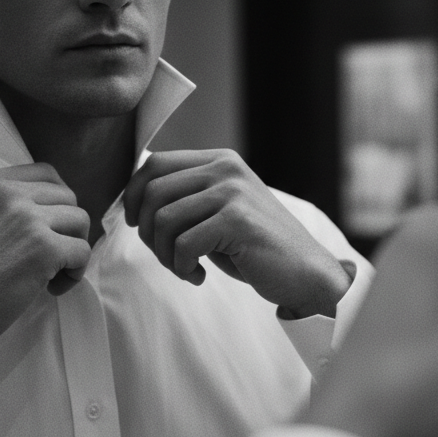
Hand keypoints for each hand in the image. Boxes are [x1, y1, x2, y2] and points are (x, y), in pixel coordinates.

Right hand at [0, 164, 90, 351]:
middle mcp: (8, 192)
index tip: (49, 226)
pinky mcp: (44, 248)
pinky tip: (52, 288)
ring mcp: (28, 219)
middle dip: (66, 227)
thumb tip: (55, 204)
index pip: (47, 173)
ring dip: (73, 248)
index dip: (56, 201)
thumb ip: (8, 203)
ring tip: (51, 272)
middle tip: (49, 256)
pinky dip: (75, 273)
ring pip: (80, 221)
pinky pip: (82, 252)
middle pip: (68, 197)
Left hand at [124, 149, 352, 316]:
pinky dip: (181, 267)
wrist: (306, 273)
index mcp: (219, 160)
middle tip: (166, 256)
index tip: (138, 225)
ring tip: (184, 268)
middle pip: (152, 191)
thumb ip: (185, 198)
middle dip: (147, 232)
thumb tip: (131, 201)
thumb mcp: (217, 212)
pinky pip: (183, 244)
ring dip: (164, 255)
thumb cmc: (254, 247)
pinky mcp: (238, 220)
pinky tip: (198, 276)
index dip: (133, 196)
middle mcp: (225, 168)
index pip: (153, 164)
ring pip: (163, 220)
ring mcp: (233, 192)